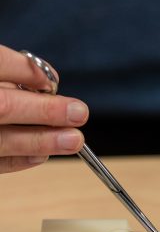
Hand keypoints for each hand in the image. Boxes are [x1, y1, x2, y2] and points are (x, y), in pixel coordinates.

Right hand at [0, 45, 87, 172]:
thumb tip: (47, 85)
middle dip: (46, 111)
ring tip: (74, 140)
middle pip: (4, 106)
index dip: (27, 71)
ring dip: (42, 141)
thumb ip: (12, 73)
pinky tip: (43, 156)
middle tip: (80, 113)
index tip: (52, 81)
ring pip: (2, 139)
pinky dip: (21, 160)